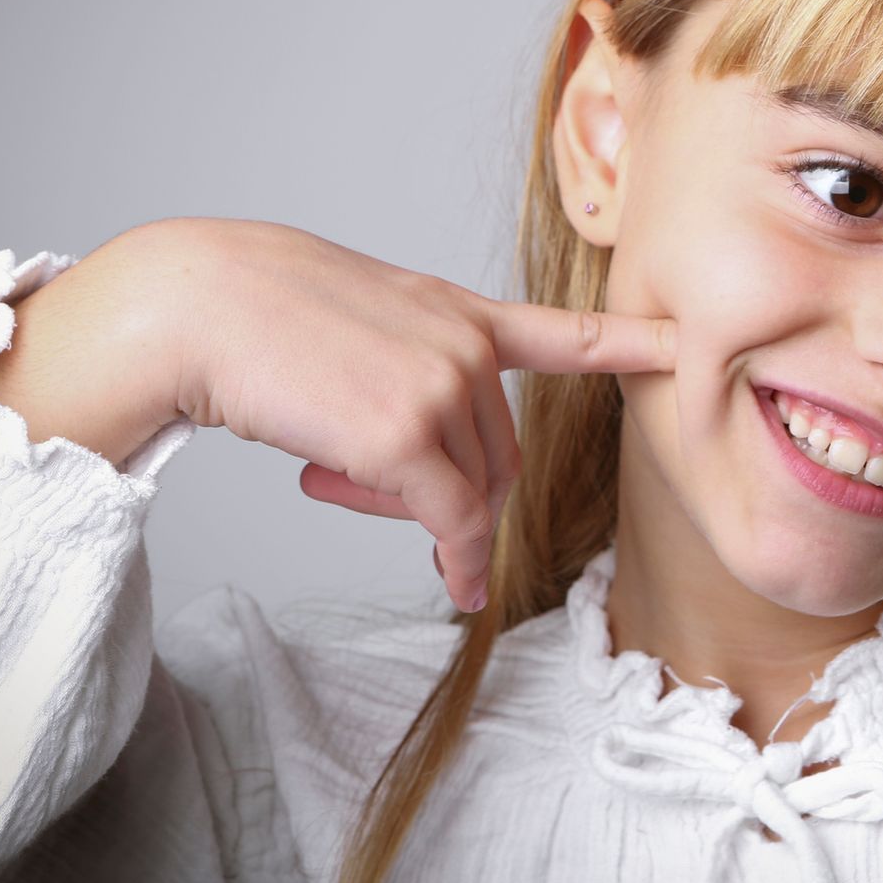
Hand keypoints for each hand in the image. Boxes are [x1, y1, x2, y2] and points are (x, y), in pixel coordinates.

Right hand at [147, 217, 673, 611]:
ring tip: (329, 467)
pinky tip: (453, 577)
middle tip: (363, 478)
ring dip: (420, 514)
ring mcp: (443, 385)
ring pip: (472, 492)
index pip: (562, 330)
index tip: (685, 343)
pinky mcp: (409, 435)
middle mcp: (466, 343)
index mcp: (457, 310)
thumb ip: (412, 381)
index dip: (629, 342)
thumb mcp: (360, 326)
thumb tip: (425, 476)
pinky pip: (454, 522)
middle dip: (455, 490)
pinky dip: (458, 559)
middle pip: (502, 455)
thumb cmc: (261, 316)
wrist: (198, 305)